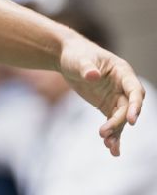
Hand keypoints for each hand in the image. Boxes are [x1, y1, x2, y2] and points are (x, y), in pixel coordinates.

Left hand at [59, 33, 144, 155]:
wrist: (66, 57)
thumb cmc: (75, 54)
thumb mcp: (79, 59)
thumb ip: (86, 68)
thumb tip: (93, 76)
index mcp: (122, 71)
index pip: (135, 90)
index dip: (136, 105)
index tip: (131, 120)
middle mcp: (123, 86)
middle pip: (127, 108)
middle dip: (118, 122)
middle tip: (103, 133)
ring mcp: (116, 97)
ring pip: (121, 118)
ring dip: (117, 132)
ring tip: (109, 146)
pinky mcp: (107, 106)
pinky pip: (114, 122)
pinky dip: (113, 135)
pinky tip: (111, 149)